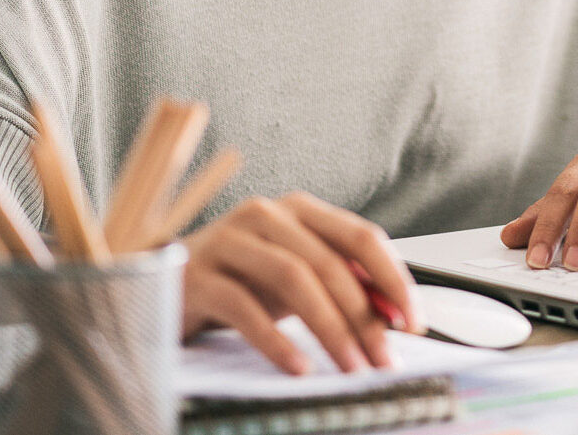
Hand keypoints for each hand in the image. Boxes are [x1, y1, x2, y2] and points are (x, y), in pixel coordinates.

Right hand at [182, 191, 423, 374]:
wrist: (163, 283)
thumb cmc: (241, 279)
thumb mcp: (295, 276)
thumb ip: (341, 284)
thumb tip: (393, 312)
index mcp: (300, 209)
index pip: (361, 236)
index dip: (393, 278)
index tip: (414, 321)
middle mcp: (267, 214)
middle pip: (330, 263)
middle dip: (364, 316)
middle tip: (384, 359)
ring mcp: (229, 240)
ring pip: (294, 279)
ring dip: (330, 329)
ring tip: (351, 368)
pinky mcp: (197, 275)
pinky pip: (245, 307)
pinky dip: (277, 341)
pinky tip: (299, 368)